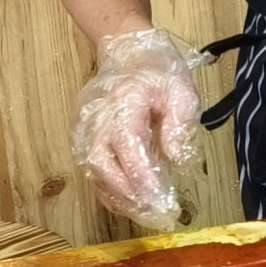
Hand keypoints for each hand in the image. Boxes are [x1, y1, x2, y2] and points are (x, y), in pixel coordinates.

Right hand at [72, 28, 210, 231]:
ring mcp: (86, 130)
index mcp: (123, 102)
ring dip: (119, 199)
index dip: (141, 176)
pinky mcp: (84, 140)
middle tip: (157, 214)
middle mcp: (97, 119)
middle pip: (103, 165)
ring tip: (147, 214)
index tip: (161, 199)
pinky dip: (110, 193)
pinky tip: (130, 205)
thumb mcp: (182, 88)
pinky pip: (92, 173)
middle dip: (129, 195)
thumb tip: (174, 155)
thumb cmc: (158, 72)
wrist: (126, 52)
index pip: (127, 145)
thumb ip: (180, 121)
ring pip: (94, 174)